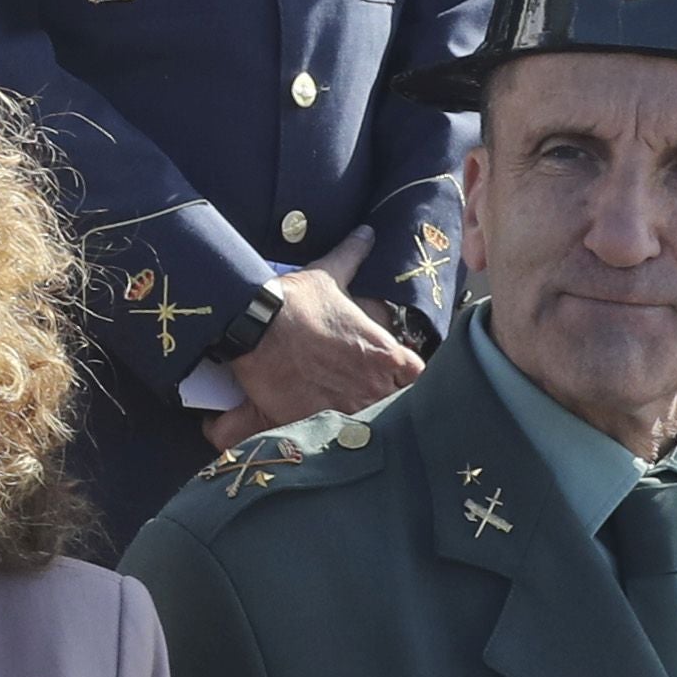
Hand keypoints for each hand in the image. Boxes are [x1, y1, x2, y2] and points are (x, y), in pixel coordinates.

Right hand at [223, 237, 420, 426]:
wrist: (256, 325)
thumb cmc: (296, 302)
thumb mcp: (329, 275)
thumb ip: (353, 256)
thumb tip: (366, 234)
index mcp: (384, 353)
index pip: (419, 377)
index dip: (409, 378)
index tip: (396, 376)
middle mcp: (374, 386)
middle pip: (400, 408)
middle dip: (389, 403)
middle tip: (370, 398)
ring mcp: (349, 409)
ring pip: (375, 429)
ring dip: (366, 422)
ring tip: (350, 415)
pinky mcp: (319, 424)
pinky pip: (338, 441)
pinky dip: (333, 437)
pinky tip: (326, 432)